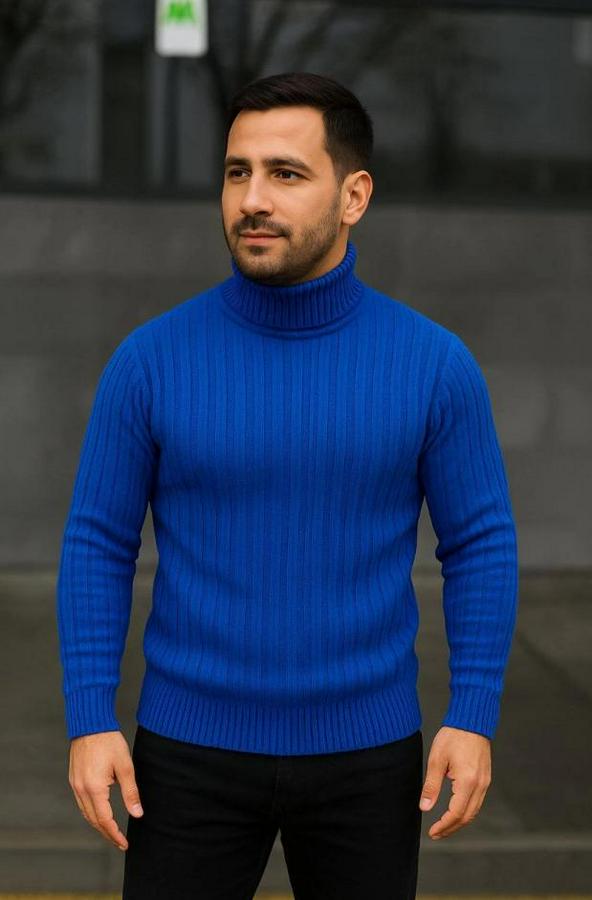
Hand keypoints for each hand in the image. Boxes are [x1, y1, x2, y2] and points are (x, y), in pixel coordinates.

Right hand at [68, 730, 143, 850]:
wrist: (90, 723)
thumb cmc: (109, 741)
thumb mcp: (125, 766)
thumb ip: (131, 792)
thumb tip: (137, 814)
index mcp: (94, 788)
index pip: (105, 820)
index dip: (115, 834)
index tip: (124, 844)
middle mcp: (81, 789)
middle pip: (93, 820)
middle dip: (107, 833)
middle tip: (120, 842)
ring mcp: (75, 784)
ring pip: (86, 813)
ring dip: (98, 824)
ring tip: (111, 831)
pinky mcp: (74, 779)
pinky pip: (81, 803)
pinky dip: (91, 812)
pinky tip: (100, 812)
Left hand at [418, 725, 491, 839]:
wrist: (472, 721)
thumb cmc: (453, 736)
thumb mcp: (436, 760)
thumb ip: (431, 786)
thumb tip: (425, 807)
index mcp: (467, 782)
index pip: (456, 813)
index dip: (444, 825)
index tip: (432, 832)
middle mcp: (480, 785)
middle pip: (467, 817)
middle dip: (451, 828)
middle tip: (436, 834)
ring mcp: (485, 782)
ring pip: (474, 811)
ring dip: (459, 821)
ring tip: (444, 826)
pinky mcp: (486, 778)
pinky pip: (477, 801)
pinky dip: (466, 811)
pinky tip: (455, 811)